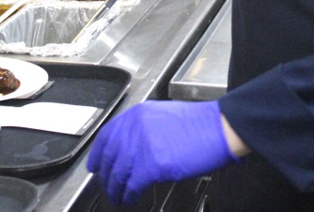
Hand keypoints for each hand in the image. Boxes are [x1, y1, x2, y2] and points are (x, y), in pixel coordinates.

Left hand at [87, 100, 239, 205]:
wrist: (218, 128)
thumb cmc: (199, 124)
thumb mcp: (163, 116)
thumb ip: (143, 129)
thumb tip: (131, 148)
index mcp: (137, 115)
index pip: (107, 135)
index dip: (98, 154)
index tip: (95, 165)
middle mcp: (135, 128)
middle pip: (110, 157)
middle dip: (105, 175)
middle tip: (106, 186)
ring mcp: (142, 146)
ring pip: (118, 173)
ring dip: (115, 188)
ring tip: (116, 196)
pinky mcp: (152, 165)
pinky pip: (132, 184)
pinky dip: (128, 194)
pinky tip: (130, 198)